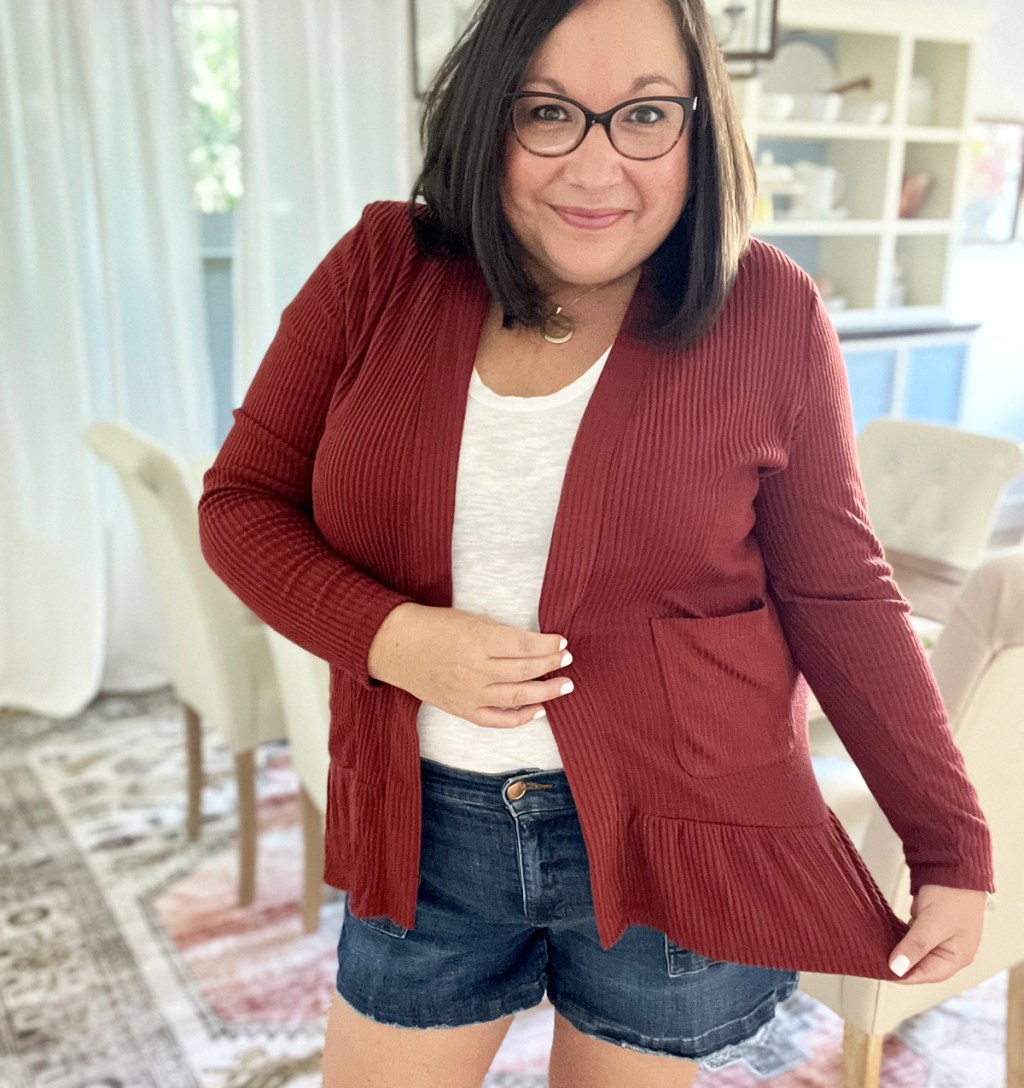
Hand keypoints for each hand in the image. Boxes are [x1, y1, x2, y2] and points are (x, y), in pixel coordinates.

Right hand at [367, 603, 573, 728]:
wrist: (397, 647)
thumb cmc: (434, 627)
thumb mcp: (471, 620)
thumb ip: (501, 635)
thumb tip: (535, 645)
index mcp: (478, 641)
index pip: (525, 646)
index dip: (548, 645)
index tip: (562, 642)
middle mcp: (475, 670)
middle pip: (525, 671)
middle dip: (552, 665)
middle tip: (568, 660)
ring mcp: (469, 694)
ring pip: (517, 698)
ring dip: (546, 692)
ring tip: (564, 686)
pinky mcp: (462, 710)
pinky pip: (497, 720)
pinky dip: (520, 718)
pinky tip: (538, 710)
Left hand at [887, 884, 986, 983]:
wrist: (953, 865)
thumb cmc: (953, 894)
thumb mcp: (933, 924)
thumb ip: (915, 947)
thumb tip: (897, 968)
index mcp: (958, 957)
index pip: (927, 975)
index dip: (905, 976)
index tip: (883, 972)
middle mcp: (950, 950)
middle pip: (921, 965)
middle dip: (901, 964)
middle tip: (878, 961)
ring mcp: (940, 937)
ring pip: (915, 951)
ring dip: (899, 950)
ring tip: (879, 949)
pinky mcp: (930, 924)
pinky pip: (913, 937)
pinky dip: (901, 937)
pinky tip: (887, 936)